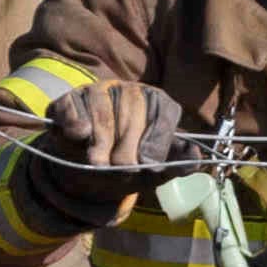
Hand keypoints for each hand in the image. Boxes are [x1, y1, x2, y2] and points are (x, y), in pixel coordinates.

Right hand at [26, 81, 183, 229]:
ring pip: (103, 110)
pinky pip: (73, 107)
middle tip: (122, 170)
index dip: (155, 142)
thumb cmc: (127, 166)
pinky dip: (75, 123)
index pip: (162, 113)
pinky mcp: (70, 99)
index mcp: (156, 102)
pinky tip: (80, 136)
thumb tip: (196, 155)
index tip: (148, 165)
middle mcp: (129, 91)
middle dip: (126, 148)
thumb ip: (176, 164)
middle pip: (132, 113)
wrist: (88, 175)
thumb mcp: (154, 171)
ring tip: (98, 162)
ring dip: (101, 141)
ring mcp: (98, 91)